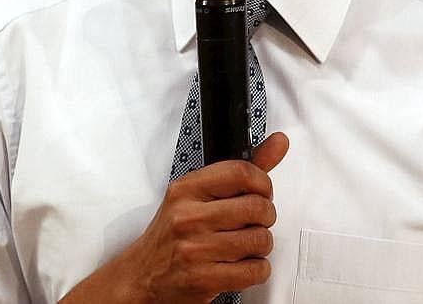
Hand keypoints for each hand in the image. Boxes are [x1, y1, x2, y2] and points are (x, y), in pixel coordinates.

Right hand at [60, 132, 289, 303]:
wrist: (143, 275)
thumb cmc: (173, 233)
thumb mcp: (196, 195)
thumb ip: (240, 171)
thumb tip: (279, 142)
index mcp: (185, 190)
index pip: (240, 172)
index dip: (262, 183)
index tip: (261, 192)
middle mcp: (188, 217)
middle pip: (257, 207)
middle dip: (265, 217)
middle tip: (254, 221)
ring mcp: (195, 249)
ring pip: (260, 240)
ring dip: (261, 245)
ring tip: (245, 244)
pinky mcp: (204, 279)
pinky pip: (256, 270)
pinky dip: (257, 269)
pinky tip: (241, 264)